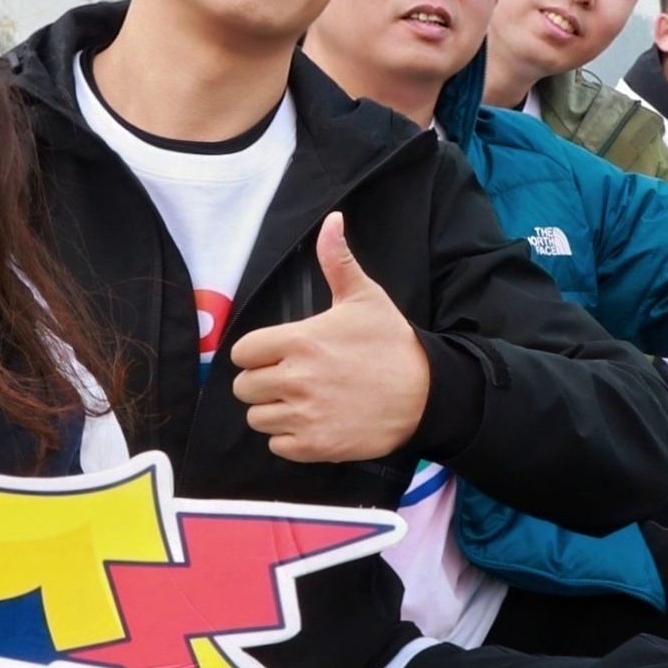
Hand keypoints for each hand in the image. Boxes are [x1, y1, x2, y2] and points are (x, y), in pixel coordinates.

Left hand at [229, 214, 428, 462]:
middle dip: (261, 383)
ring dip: (273, 411)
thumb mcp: (366, 297)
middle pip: (243, 388)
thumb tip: (332, 220)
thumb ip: (338, 261)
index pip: (242, 353)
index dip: (255, 354)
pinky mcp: (315, 447)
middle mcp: (296, 380)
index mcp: (299, 341)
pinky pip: (276, 446)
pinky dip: (289, 438)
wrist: (426, 394)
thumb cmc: (391, 344)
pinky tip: (311, 423)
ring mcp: (304, 416)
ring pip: (257, 418)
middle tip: (289, 379)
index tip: (275, 355)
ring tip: (301, 401)